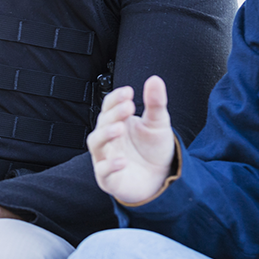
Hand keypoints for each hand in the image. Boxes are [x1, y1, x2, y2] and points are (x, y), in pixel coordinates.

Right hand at [88, 75, 177, 204]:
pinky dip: (110, 165)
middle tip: (128, 107)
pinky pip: (103, 172)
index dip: (116, 98)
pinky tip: (123, 160)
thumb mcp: (158, 123)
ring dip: (105, 134)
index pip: (108, 106)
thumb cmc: (154, 149)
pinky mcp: (109, 178)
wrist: (161, 177)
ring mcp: (106, 158)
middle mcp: (108, 139)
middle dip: (113, 114)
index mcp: (117, 122)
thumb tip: (154, 79)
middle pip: (102, 122)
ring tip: (119, 128)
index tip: (129, 92)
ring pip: (96, 144)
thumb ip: (155, 103)